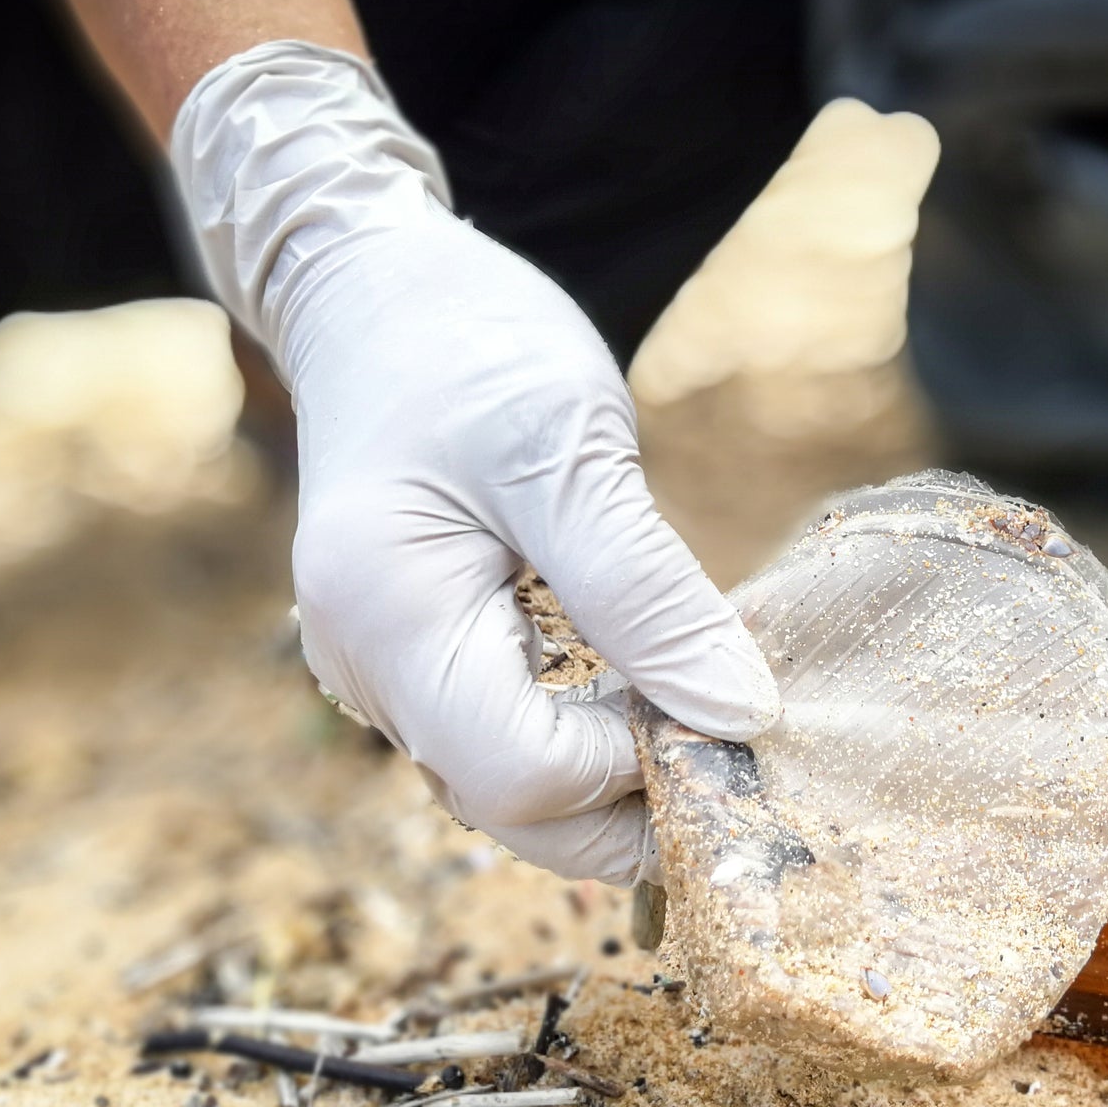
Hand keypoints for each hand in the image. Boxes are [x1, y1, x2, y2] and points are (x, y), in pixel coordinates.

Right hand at [172, 41, 777, 882]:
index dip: (638, 765)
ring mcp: (382, 679)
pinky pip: (504, 740)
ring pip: (511, 790)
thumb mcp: (570, 448)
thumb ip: (648, 592)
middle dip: (633, 799)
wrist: (374, 295)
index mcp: (389, 618)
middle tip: (735, 730)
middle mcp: (366, 673)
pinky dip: (585, 736)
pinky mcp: (414, 667)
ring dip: (615, 774)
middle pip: (514, 811)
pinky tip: (647, 688)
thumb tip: (741, 714)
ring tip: (699, 704)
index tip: (726, 701)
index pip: (525, 773)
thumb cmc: (468, 348)